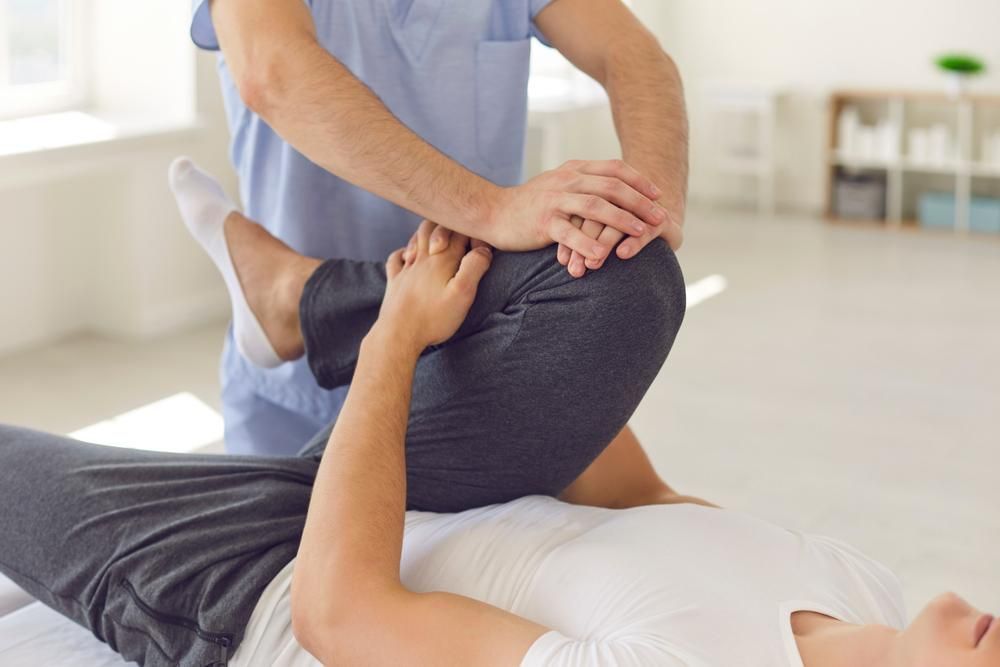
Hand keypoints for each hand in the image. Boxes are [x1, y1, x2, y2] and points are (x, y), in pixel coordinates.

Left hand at [379, 220, 492, 350]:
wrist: (398, 335)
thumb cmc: (433, 318)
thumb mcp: (462, 294)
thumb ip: (474, 268)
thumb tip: (483, 249)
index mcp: (442, 260)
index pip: (460, 233)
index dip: (473, 233)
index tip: (482, 245)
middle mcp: (422, 259)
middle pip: (433, 227)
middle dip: (448, 225)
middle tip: (460, 232)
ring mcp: (406, 269)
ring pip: (416, 238)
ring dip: (427, 233)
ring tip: (438, 237)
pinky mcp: (395, 282)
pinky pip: (396, 258)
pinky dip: (404, 251)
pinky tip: (409, 256)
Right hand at [485, 160, 668, 261]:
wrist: (492, 212)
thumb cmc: (530, 204)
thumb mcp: (559, 186)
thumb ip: (584, 186)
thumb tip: (613, 192)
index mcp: (574, 170)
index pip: (614, 169)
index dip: (639, 181)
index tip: (658, 195)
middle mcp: (567, 180)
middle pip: (611, 187)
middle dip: (639, 202)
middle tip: (659, 217)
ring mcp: (554, 200)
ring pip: (595, 207)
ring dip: (621, 220)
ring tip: (640, 233)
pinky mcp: (542, 222)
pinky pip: (569, 233)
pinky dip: (588, 244)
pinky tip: (603, 256)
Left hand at [557, 210, 684, 277]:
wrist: (663, 223)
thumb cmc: (624, 232)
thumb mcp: (601, 232)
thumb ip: (581, 237)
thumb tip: (561, 261)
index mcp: (602, 193)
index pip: (581, 212)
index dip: (570, 235)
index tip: (562, 261)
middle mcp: (622, 198)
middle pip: (597, 214)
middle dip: (583, 242)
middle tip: (574, 267)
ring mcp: (644, 208)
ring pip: (620, 221)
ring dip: (605, 243)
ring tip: (593, 264)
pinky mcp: (663, 220)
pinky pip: (647, 230)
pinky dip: (634, 241)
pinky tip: (622, 254)